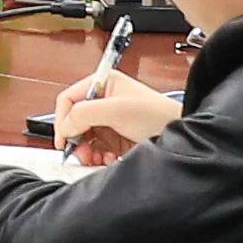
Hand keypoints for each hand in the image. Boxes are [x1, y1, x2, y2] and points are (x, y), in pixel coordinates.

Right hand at [48, 66, 182, 152]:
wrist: (179, 134)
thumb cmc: (158, 115)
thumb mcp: (117, 109)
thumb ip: (85, 113)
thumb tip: (64, 126)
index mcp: (103, 84)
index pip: (68, 100)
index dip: (62, 119)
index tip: (64, 139)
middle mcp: (104, 100)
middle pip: (74, 120)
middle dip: (75, 139)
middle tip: (79, 152)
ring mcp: (110, 119)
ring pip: (83, 136)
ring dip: (85, 150)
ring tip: (92, 158)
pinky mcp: (116, 136)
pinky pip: (96, 147)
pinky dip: (96, 156)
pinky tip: (105, 159)